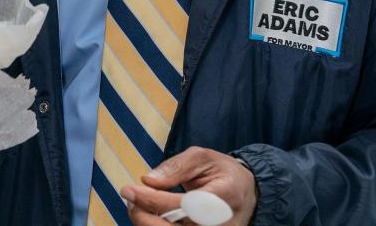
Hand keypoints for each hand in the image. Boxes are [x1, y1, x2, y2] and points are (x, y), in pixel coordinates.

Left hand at [120, 147, 257, 224]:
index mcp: (221, 198)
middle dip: (142, 215)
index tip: (128, 189)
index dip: (151, 199)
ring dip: (146, 223)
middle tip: (129, 198)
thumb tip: (149, 180)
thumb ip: (177, 167)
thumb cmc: (224, 173)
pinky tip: (149, 215)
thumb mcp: (204, 157)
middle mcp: (217, 225)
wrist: (247, 194)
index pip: (180, 205)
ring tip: (137, 205)